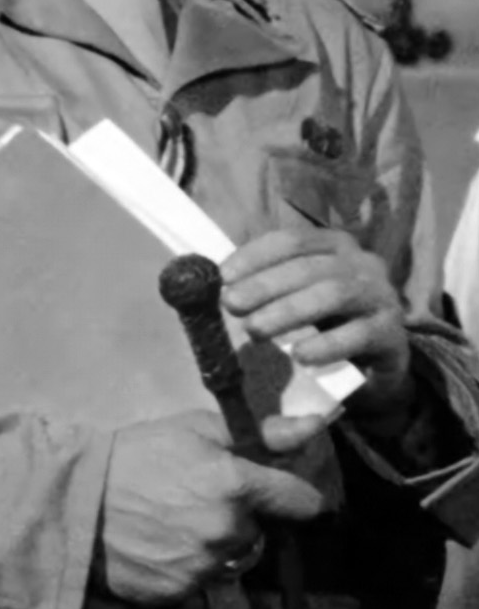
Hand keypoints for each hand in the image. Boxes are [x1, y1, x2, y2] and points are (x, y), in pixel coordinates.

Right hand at [95, 410, 326, 605]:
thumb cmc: (136, 453)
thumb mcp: (191, 428)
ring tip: (177, 522)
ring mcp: (208, 566)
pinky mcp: (185, 592)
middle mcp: (230, 530)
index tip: (277, 489)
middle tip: (199, 497)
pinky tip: (162, 544)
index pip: (302, 500)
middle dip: (242, 515)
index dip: (291, 492)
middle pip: (262, 529)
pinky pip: (204, 579)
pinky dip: (190, 564)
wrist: (78, 498)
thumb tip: (312, 427)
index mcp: (236, 485)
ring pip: (234, 555)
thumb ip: (256, 433)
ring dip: (218, 542)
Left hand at [220, 225, 411, 430]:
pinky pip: (359, 334)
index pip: (290, 240)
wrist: (374, 368)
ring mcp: (382, 295)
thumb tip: (215, 283)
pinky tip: (300, 356)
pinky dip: (326, 345)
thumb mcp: (294, 297)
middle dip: (264, 286)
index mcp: (333, 244)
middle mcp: (362, 262)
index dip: (253, 256)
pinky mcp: (394, 333)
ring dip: (288, 311)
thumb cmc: (325, 323)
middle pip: (308, 267)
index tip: (222, 277)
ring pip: (334, 294)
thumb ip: (265, 285)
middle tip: (231, 305)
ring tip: (255, 330)